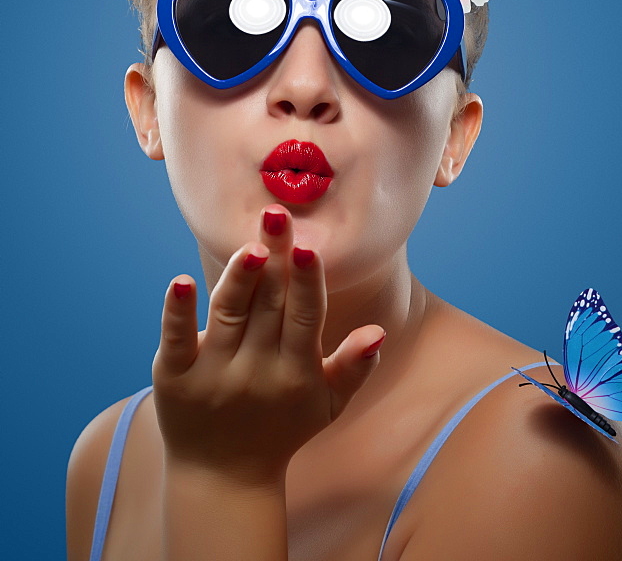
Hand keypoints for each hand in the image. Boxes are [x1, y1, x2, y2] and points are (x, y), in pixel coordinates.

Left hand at [152, 205, 385, 484]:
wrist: (223, 477)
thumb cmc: (282, 428)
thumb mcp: (327, 405)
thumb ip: (354, 368)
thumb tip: (378, 332)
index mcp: (296, 373)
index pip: (304, 319)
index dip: (306, 283)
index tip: (308, 248)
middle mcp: (256, 373)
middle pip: (266, 306)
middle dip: (273, 259)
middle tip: (276, 214)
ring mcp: (213, 375)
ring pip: (227, 316)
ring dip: (237, 280)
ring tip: (248, 246)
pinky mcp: (173, 378)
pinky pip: (175, 340)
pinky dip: (178, 311)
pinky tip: (181, 281)